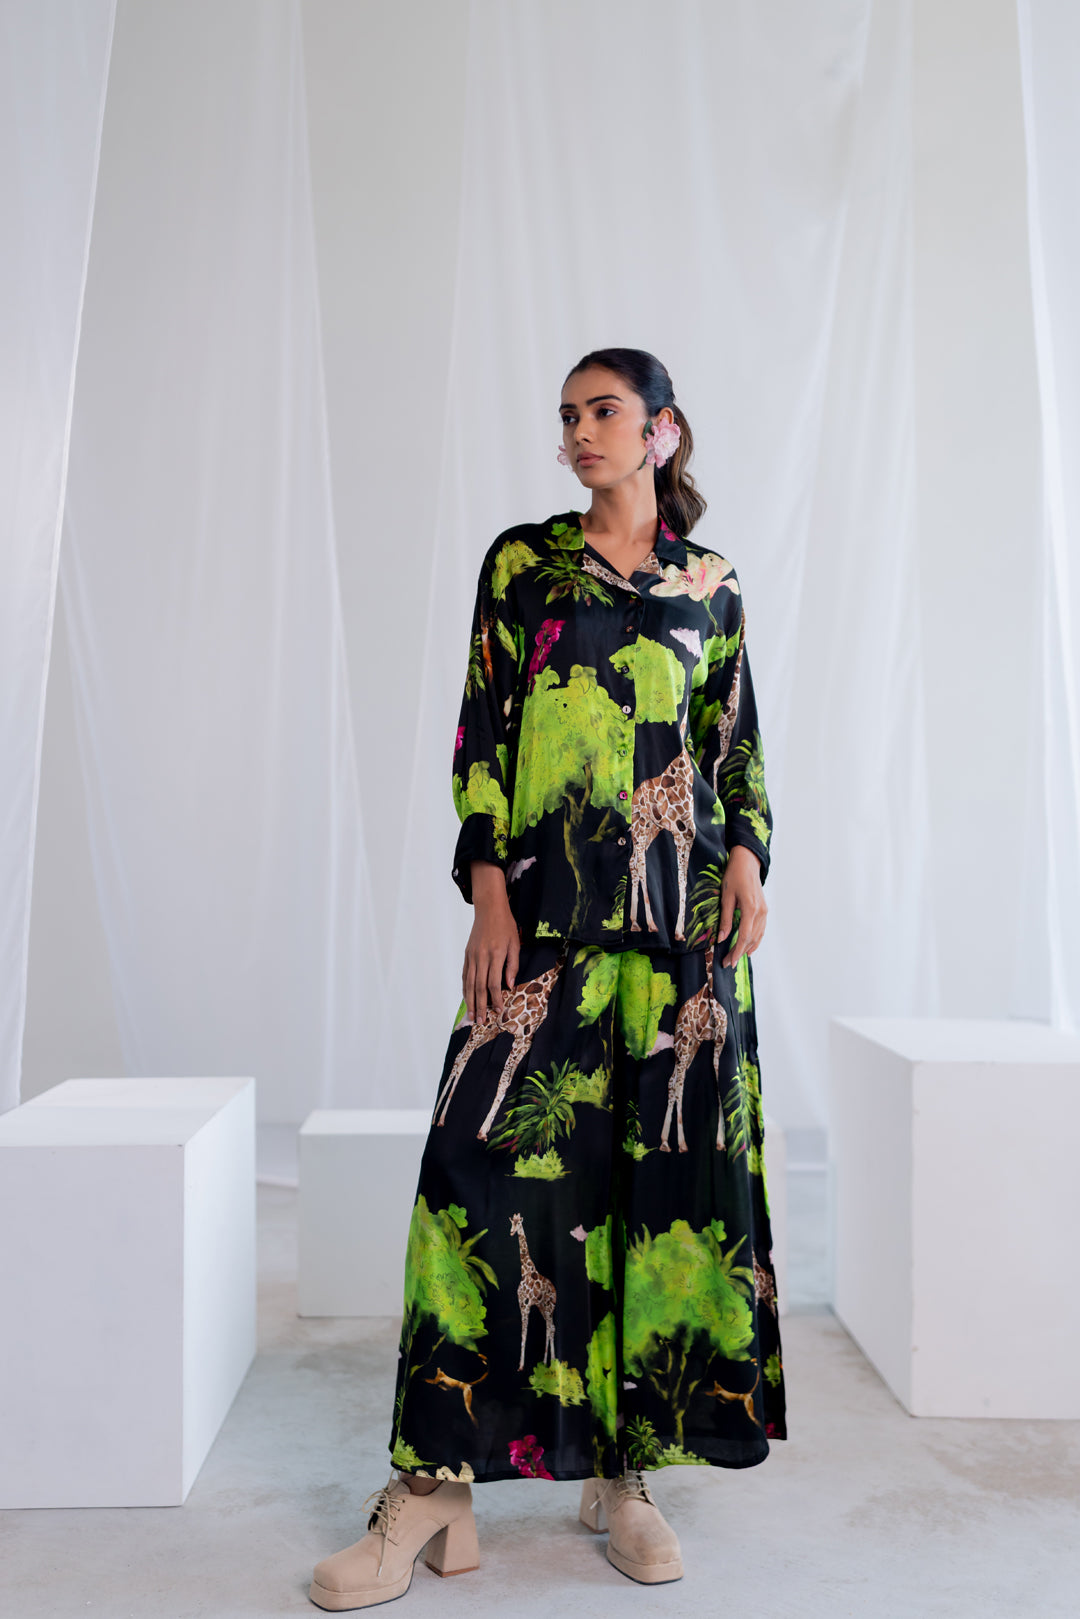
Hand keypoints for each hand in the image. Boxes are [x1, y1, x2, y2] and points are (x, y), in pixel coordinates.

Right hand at [464, 862, 519, 1024]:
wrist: (489, 909)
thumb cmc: (505, 926)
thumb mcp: (515, 944)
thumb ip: (512, 966)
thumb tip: (509, 986)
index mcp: (495, 955)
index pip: (494, 983)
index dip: (495, 998)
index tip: (497, 1011)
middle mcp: (481, 957)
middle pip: (479, 986)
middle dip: (480, 1005)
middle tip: (481, 1021)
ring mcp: (472, 955)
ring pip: (469, 982)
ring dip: (470, 1000)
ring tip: (472, 1015)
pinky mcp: (467, 954)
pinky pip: (465, 974)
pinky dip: (465, 988)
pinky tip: (466, 998)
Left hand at [718, 844, 766, 966]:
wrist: (747, 862)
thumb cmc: (734, 875)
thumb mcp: (726, 896)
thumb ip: (725, 919)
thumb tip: (722, 938)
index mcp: (750, 908)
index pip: (744, 936)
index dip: (737, 951)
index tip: (729, 962)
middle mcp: (760, 912)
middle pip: (751, 939)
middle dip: (739, 953)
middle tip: (728, 963)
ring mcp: (764, 911)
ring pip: (758, 936)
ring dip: (747, 948)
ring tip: (736, 957)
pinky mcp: (764, 909)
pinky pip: (761, 929)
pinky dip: (755, 940)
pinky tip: (749, 947)